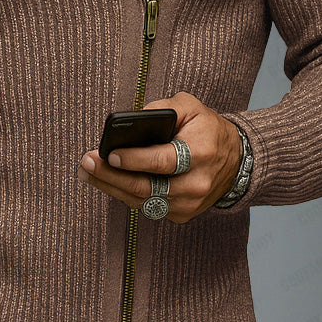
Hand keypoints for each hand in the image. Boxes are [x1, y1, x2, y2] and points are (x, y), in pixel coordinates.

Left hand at [77, 92, 242, 222]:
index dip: (133, 160)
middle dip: (110, 176)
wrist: (236, 160)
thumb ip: (161, 108)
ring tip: (88, 172)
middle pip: (146, 187)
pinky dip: (125, 195)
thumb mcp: (191, 107)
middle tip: (86, 164)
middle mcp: (196, 183)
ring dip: (111, 187)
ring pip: (142, 201)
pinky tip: (108, 182)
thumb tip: (130, 121)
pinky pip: (147, 207)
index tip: (108, 154)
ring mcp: (189, 203)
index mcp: (200, 153)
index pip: (162, 161)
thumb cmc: (208, 130)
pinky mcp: (182, 214)